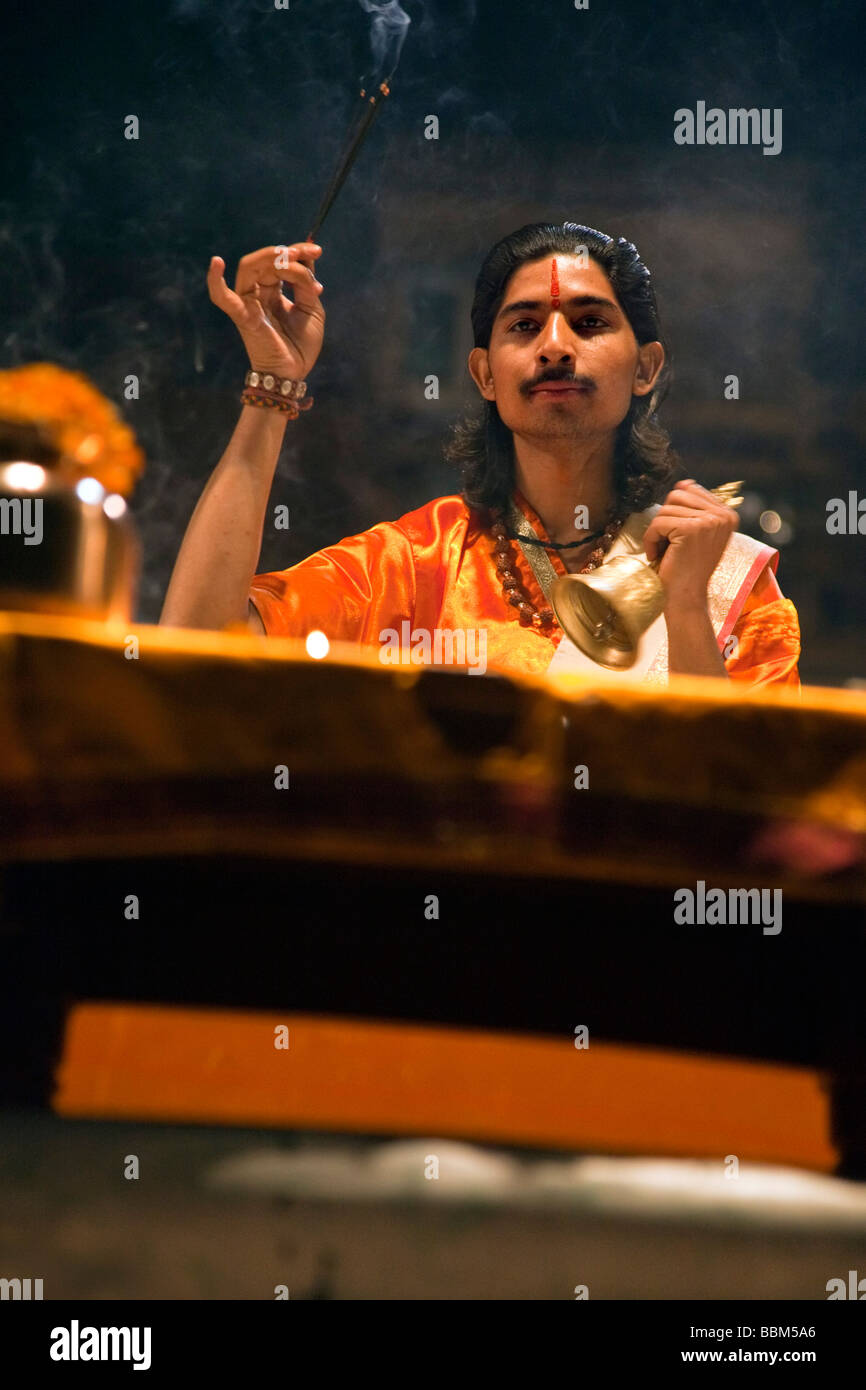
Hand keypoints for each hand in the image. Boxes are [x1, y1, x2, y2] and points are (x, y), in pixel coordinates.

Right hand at [207, 242, 324, 378]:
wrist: (294, 373)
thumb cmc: (301, 345)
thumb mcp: (311, 309)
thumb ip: (306, 285)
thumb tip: (307, 261)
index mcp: (273, 290)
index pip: (280, 262)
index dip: (298, 253)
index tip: (317, 251)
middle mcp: (257, 292)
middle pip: (266, 261)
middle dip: (288, 253)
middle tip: (308, 255)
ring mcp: (247, 302)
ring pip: (250, 267)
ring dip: (271, 257)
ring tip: (292, 257)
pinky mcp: (242, 316)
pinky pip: (223, 298)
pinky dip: (215, 281)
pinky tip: (216, 262)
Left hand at [643, 479, 738, 609]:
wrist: (687, 597)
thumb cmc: (688, 568)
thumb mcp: (697, 534)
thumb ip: (694, 508)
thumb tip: (684, 483)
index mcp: (728, 514)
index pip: (690, 491)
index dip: (676, 513)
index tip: (679, 537)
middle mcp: (723, 515)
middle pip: (676, 496)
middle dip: (666, 520)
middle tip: (670, 545)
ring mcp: (709, 521)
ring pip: (665, 509)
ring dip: (658, 532)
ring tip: (666, 552)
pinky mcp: (691, 529)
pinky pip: (657, 523)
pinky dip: (651, 540)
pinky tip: (658, 556)